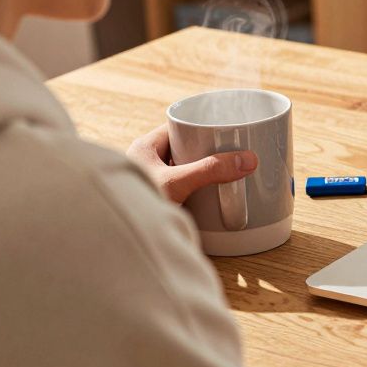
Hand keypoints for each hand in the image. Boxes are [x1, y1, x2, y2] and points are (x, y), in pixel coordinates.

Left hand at [126, 123, 257, 204]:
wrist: (119, 240)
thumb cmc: (134, 206)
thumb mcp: (176, 183)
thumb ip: (210, 170)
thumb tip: (247, 160)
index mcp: (144, 148)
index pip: (177, 128)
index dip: (199, 126)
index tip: (222, 130)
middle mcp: (145, 163)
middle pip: (182, 149)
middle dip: (204, 151)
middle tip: (227, 154)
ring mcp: (151, 183)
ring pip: (181, 170)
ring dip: (199, 172)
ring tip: (222, 174)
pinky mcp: (157, 201)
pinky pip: (179, 189)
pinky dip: (194, 191)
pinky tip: (206, 196)